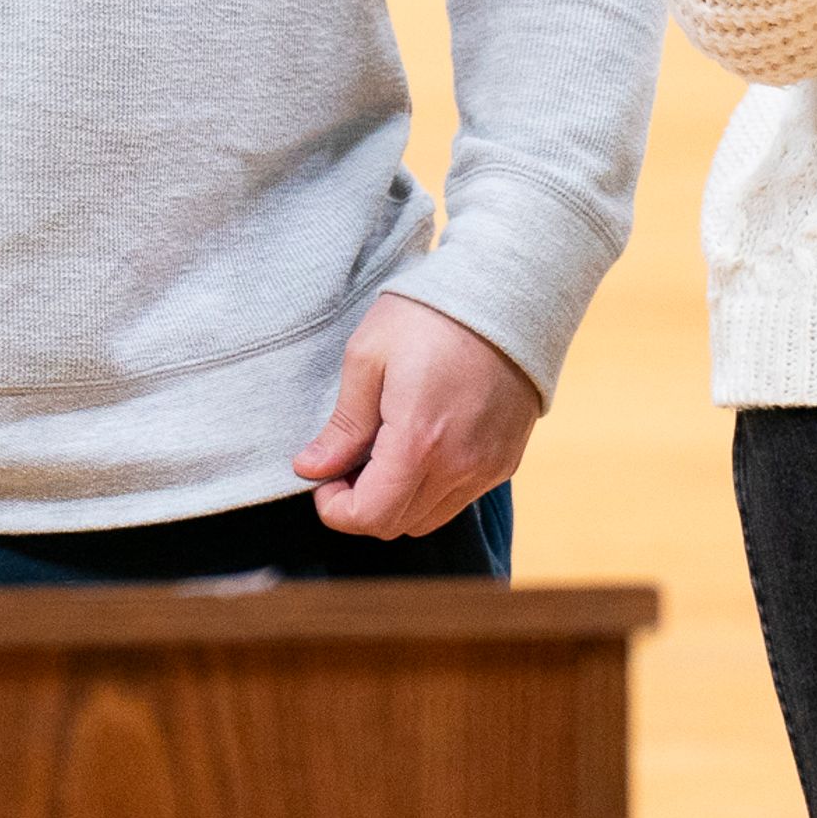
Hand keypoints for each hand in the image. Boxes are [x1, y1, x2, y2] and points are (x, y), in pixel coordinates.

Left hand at [292, 297, 540, 540]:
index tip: (323, 476)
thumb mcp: (367, 357)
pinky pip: (459, 497)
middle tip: (347, 461)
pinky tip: (419, 445)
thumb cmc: (429, 315)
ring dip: (397, 500)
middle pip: (397, 524)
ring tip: (382, 452)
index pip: (370, 516)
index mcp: (419, 442)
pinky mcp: (507, 460)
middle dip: (362, 504)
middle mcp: (460, 467)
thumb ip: (342, 425)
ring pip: (429, 518)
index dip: (335, 508)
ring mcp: (489, 467)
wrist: (506, 293)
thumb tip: (309, 469)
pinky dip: (431, 488)